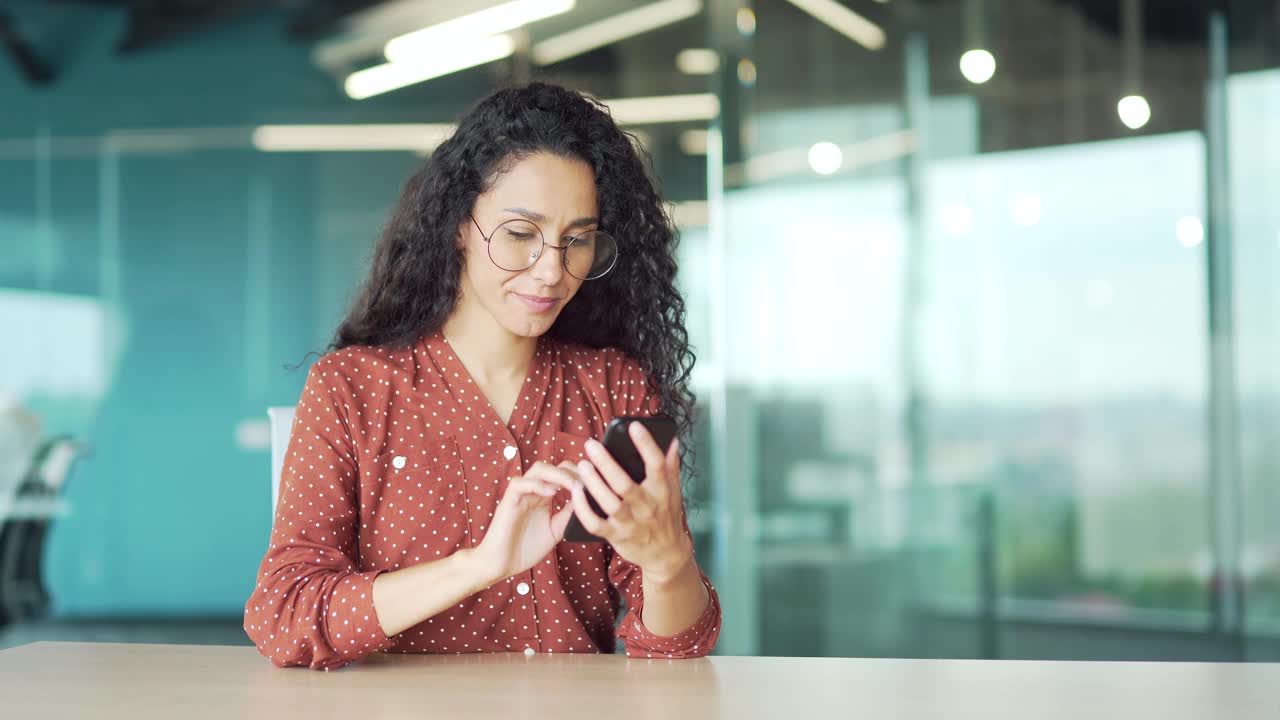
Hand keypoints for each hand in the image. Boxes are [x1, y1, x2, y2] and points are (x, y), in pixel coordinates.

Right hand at [471, 463, 575, 585]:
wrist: (500, 565)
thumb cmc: (525, 549)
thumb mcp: (555, 530)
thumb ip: (568, 514)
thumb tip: (587, 500)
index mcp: (543, 496)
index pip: (561, 474)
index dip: (577, 475)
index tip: (593, 483)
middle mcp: (532, 491)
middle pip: (552, 466)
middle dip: (571, 470)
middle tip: (585, 482)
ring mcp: (520, 495)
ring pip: (538, 469)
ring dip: (558, 474)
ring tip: (572, 485)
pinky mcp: (508, 501)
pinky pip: (520, 483)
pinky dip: (537, 484)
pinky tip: (552, 493)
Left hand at [559, 424, 693, 582]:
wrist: (666, 554)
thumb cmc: (667, 516)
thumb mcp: (674, 491)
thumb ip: (671, 465)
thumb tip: (672, 439)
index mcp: (661, 491)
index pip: (656, 464)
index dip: (646, 445)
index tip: (634, 426)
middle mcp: (647, 506)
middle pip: (625, 484)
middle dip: (607, 464)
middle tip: (591, 445)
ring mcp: (631, 523)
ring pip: (609, 503)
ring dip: (593, 484)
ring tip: (582, 465)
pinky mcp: (616, 536)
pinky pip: (595, 524)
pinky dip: (583, 509)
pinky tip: (575, 492)